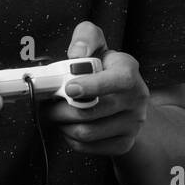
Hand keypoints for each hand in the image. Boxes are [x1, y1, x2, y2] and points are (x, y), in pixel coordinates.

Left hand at [41, 20, 149, 156]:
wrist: (126, 100)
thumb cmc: (105, 70)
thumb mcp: (98, 46)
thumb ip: (86, 37)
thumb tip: (77, 52)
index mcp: (129, 71)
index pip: (119, 80)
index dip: (93, 85)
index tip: (68, 88)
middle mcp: (136, 98)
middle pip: (92, 111)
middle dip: (60, 109)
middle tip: (48, 104)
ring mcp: (133, 123)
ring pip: (87, 132)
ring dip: (62, 124)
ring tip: (57, 114)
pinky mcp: (124, 143)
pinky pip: (88, 147)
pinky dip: (71, 138)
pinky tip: (69, 126)